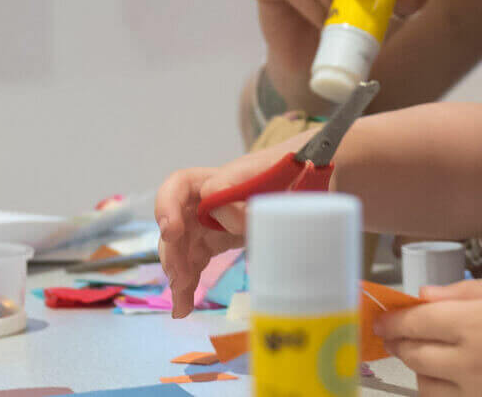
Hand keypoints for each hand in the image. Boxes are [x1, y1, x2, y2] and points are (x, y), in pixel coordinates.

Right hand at [153, 141, 308, 316]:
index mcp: (222, 177)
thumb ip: (251, 193)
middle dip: (172, 251)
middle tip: (180, 278)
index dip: (169, 206)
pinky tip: (184, 308)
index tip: (173, 232)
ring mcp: (211, 221)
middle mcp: (209, 199)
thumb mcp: (281, 179)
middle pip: (176, 222)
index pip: (183, 184)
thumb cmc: (298, 173)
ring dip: (178, 275)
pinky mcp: (217, 241)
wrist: (312, 181)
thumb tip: (225, 215)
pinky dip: (189, 284)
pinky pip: (195, 261)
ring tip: (182, 304)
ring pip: (182, 246)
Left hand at [376, 277, 481, 395]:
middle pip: (414, 356)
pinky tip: (451, 380)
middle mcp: (470, 363)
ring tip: (425, 356)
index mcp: (476, 323)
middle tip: (395, 334)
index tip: (383, 315)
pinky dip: (442, 392)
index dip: (393, 319)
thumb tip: (426, 296)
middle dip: (400, 343)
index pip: (415, 322)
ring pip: (428, 387)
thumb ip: (468, 292)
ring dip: (419, 370)